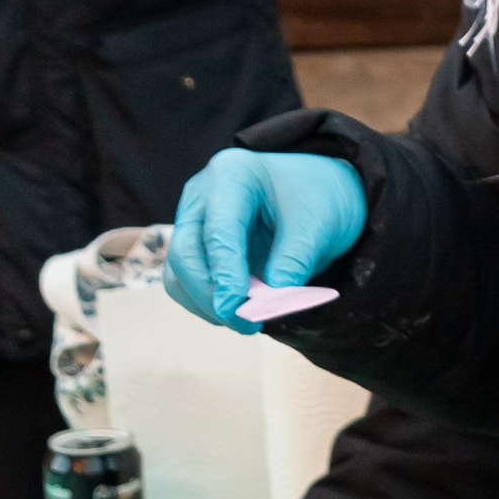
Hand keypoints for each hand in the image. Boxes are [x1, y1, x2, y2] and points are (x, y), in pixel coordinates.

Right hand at [166, 148, 366, 328]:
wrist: (319, 191)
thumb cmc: (318, 197)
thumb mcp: (318, 225)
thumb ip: (293, 262)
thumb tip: (269, 304)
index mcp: (232, 175)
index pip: (218, 231)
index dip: (224, 273)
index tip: (233, 308)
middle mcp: (202, 197)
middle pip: (185, 252)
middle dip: (209, 294)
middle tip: (242, 323)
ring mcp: (194, 222)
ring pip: (179, 272)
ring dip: (206, 304)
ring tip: (245, 323)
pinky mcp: (196, 248)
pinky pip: (186, 282)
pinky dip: (207, 303)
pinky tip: (236, 313)